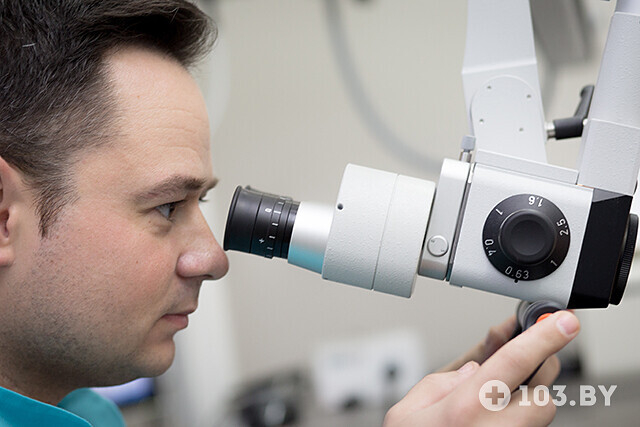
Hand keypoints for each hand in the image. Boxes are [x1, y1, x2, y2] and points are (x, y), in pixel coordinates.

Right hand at [383, 311, 579, 425]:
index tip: (564, 322)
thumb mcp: (405, 412)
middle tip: (526, 361)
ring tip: (500, 398)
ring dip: (527, 401)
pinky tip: (495, 415)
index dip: (543, 337)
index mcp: (463, 409)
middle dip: (538, 375)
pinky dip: (517, 419)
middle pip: (542, 395)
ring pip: (539, 418)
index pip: (515, 362)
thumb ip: (440, 382)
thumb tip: (474, 371)